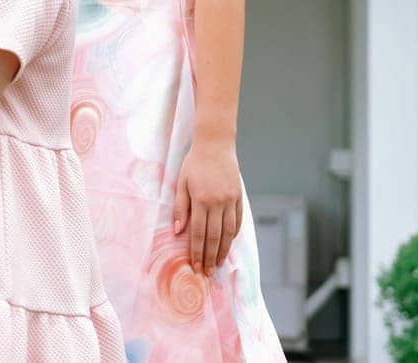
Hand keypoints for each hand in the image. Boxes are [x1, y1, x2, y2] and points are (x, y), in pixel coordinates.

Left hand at [172, 137, 242, 275]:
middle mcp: (218, 203)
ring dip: (224, 250)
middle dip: (211, 257)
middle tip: (208, 272)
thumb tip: (178, 232)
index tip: (196, 266)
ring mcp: (230, 200)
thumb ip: (180, 208)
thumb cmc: (194, 163)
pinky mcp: (239, 197)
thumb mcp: (182, 182)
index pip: (200, 233)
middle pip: (215, 237)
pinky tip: (229, 244)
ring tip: (219, 263)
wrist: (215, 145)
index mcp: (201, 200)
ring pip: (229, 232)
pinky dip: (233, 234)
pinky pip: (238, 221)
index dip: (198, 252)